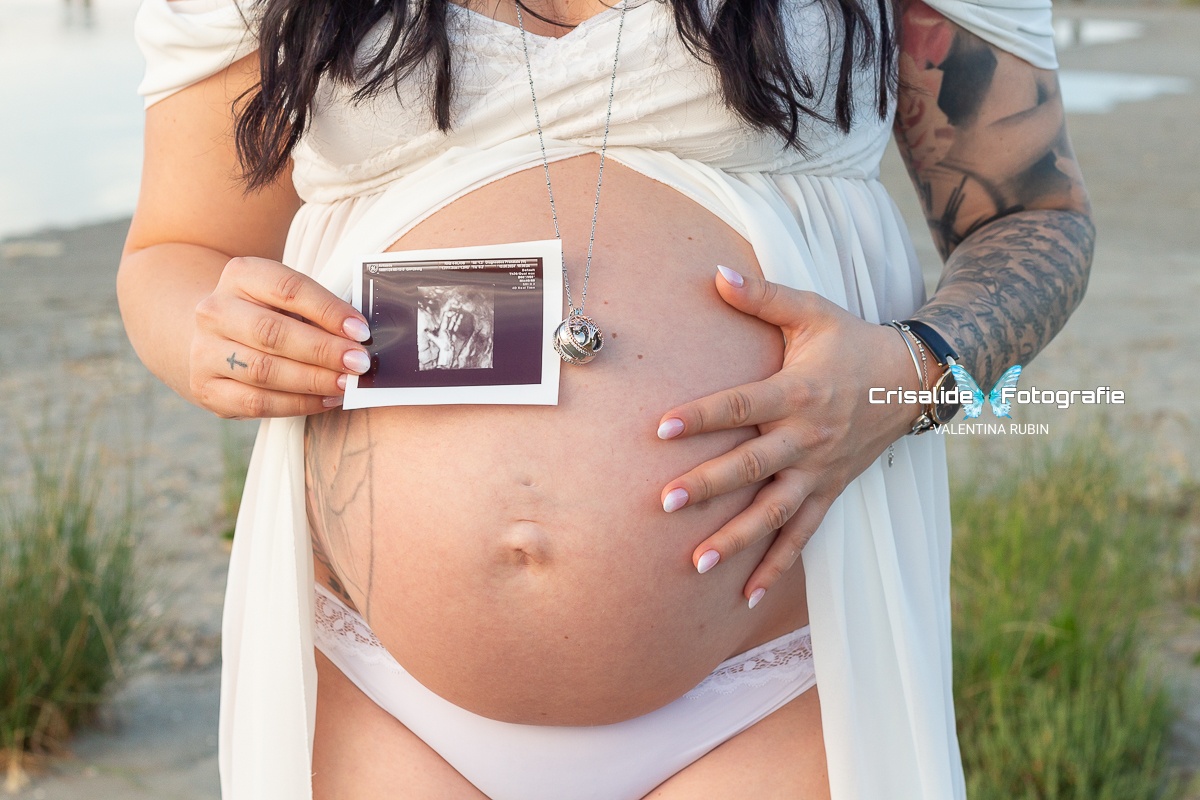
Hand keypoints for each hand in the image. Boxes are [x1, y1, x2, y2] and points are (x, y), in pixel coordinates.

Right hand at [189, 256, 371, 418]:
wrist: (217, 337)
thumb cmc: (269, 314)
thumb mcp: (287, 299)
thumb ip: (319, 311)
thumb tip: (360, 338)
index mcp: (240, 275)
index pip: (288, 288)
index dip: (328, 310)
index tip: (360, 331)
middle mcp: (215, 311)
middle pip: (273, 332)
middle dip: (323, 350)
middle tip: (359, 363)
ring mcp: (205, 351)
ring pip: (264, 371)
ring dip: (313, 380)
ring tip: (346, 384)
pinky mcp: (208, 388)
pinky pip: (257, 402)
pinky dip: (297, 404)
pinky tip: (326, 400)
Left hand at [657, 265, 920, 606]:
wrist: (913, 379)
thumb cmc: (852, 342)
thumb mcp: (812, 312)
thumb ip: (764, 297)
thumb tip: (715, 272)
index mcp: (797, 392)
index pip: (741, 405)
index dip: (702, 415)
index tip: (661, 427)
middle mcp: (807, 437)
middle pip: (752, 466)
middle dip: (708, 486)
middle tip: (665, 503)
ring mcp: (819, 471)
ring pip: (774, 512)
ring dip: (737, 540)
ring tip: (697, 564)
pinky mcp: (830, 492)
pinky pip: (803, 536)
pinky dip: (777, 567)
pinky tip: (747, 597)